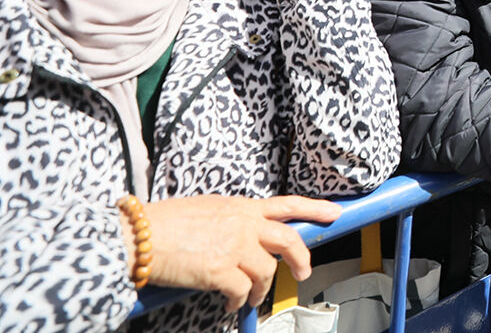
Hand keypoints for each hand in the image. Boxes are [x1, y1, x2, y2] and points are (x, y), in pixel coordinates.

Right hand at [138, 194, 341, 312]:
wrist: (138, 235)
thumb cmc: (163, 222)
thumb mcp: (206, 208)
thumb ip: (231, 218)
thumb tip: (243, 232)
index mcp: (240, 207)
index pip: (287, 204)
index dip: (315, 208)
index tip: (334, 213)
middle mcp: (243, 224)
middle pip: (289, 241)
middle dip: (301, 258)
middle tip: (303, 271)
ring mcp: (234, 247)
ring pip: (267, 271)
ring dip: (262, 288)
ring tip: (252, 297)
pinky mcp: (221, 271)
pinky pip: (243, 292)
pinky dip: (239, 301)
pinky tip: (231, 303)